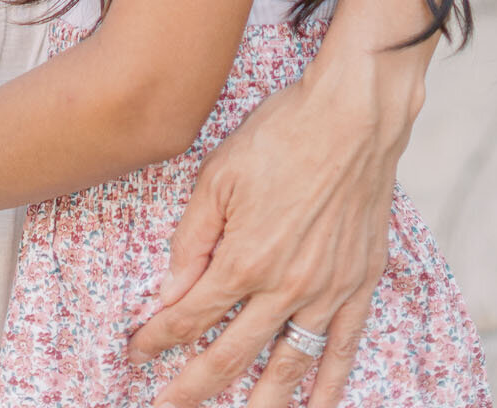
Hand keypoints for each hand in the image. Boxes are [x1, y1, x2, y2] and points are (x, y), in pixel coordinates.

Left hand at [127, 48, 419, 406]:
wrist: (353, 116)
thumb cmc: (282, 134)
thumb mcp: (218, 176)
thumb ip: (191, 241)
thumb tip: (167, 293)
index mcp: (243, 261)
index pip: (189, 317)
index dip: (158, 338)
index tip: (137, 351)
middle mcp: (284, 288)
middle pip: (230, 357)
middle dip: (192, 388)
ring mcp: (326, 292)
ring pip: (286, 368)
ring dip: (258, 404)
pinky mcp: (359, 285)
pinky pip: (342, 350)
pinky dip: (327, 388)